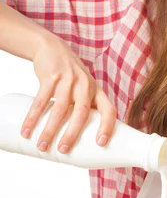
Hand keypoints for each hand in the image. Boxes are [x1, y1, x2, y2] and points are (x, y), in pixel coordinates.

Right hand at [21, 34, 116, 152]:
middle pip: (80, 114)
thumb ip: (84, 108)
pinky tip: (27, 130)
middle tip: (63, 150)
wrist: (51, 47)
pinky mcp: (50, 77)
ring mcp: (67, 80)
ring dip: (49, 130)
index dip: (107, 127)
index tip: (101, 143)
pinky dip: (33, 117)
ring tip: (42, 146)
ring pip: (59, 110)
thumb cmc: (70, 77)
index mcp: (96, 91)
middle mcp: (84, 85)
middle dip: (72, 135)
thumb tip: (79, 141)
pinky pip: (40, 101)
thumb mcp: (83, 88)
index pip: (108, 110)